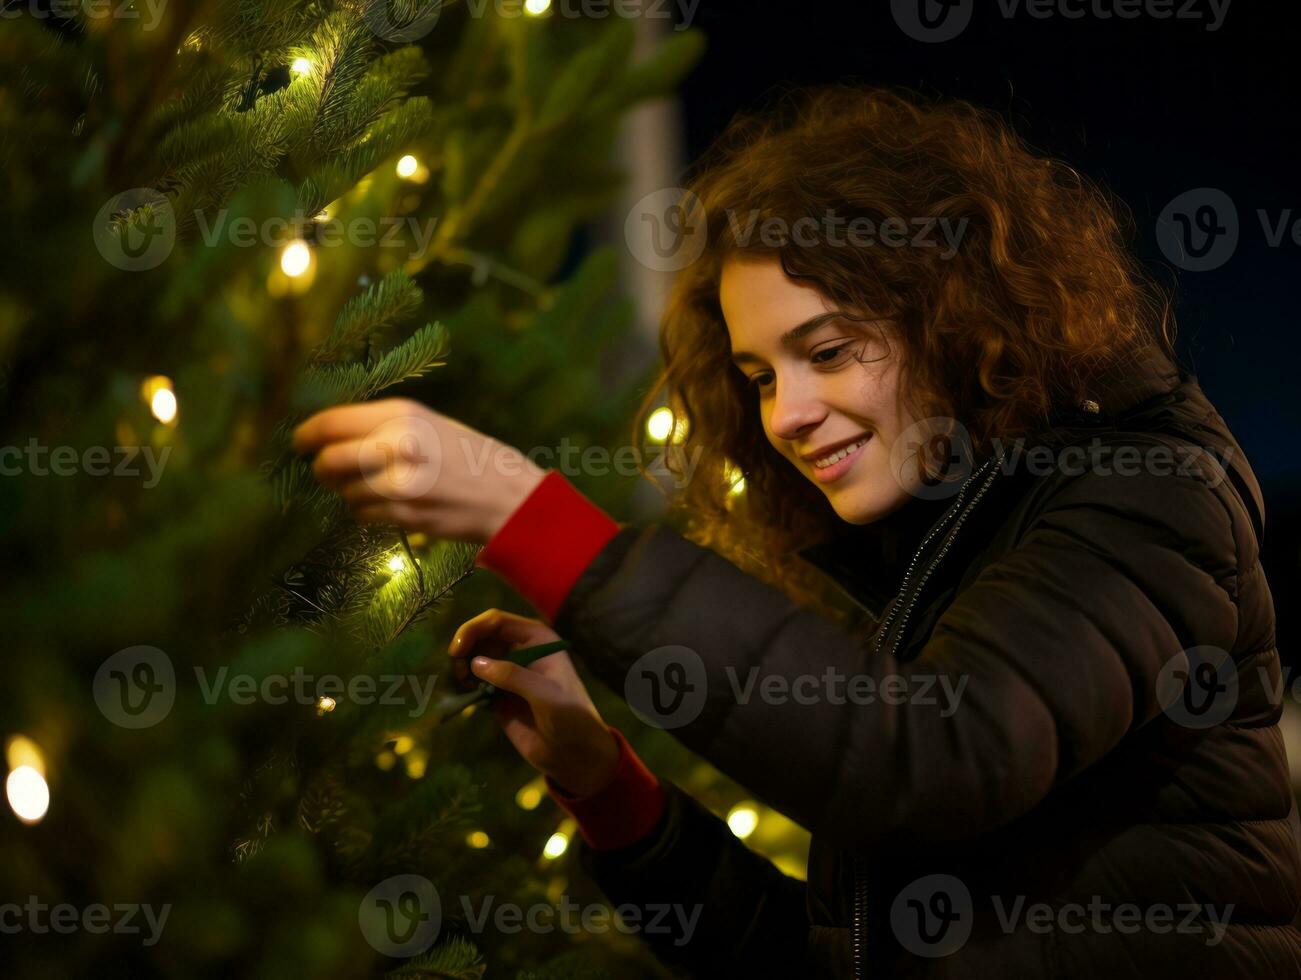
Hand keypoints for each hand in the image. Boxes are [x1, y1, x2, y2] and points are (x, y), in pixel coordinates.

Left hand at [292, 398, 546, 543]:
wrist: (508, 495)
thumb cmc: (467, 456)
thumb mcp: (428, 424)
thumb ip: (380, 426)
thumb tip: (327, 437)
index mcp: (402, 414)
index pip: (331, 423)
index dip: (307, 435)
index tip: (299, 442)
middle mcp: (398, 444)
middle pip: (328, 460)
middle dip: (322, 469)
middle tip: (325, 471)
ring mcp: (400, 482)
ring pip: (344, 491)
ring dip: (350, 493)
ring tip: (376, 487)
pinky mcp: (404, 513)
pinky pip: (361, 514)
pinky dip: (366, 511)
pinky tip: (389, 504)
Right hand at [449, 609, 619, 797]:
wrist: (576, 754)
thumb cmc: (571, 718)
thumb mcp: (546, 694)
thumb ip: (513, 676)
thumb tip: (475, 663)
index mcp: (537, 639)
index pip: (497, 622)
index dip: (473, 630)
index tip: (456, 650)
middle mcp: (520, 650)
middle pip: (481, 637)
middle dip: (464, 649)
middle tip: (456, 672)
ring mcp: (508, 673)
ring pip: (474, 658)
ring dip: (461, 668)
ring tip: (461, 686)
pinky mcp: (498, 696)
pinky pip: (474, 683)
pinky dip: (463, 687)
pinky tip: (462, 696)